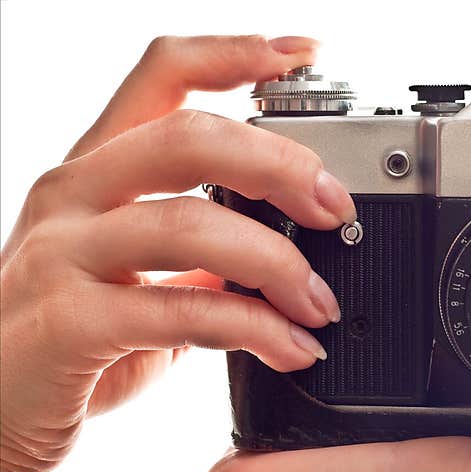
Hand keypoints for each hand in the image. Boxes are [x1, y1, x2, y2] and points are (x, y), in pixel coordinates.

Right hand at [0, 35, 356, 471]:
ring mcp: (62, 254)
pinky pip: (183, 311)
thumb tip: (280, 245)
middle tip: (336, 208)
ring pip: (190, 224)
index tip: (303, 56)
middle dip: (282, 165)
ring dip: (278, 265)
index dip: (237, 53)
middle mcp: (73, 195)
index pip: (163, 74)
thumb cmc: (69, 343)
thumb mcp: (133, 278)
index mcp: (96, 171)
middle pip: (190, 137)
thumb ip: (196, 253)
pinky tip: (291, 349)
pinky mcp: (70, 322)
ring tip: (320, 304)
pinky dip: (255, 330)